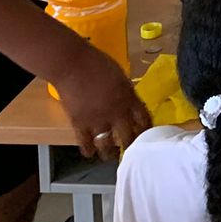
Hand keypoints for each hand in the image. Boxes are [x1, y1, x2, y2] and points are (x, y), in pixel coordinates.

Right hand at [52, 44, 150, 159]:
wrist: (72, 65)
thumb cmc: (97, 64)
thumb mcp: (120, 76)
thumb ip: (126, 92)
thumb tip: (129, 103)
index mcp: (129, 97)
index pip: (144, 119)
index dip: (147, 129)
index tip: (147, 135)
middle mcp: (117, 112)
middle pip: (128, 137)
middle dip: (130, 145)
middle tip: (131, 151)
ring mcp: (98, 120)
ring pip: (107, 146)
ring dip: (110, 154)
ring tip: (111, 157)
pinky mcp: (80, 125)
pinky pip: (86, 144)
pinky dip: (89, 151)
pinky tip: (91, 153)